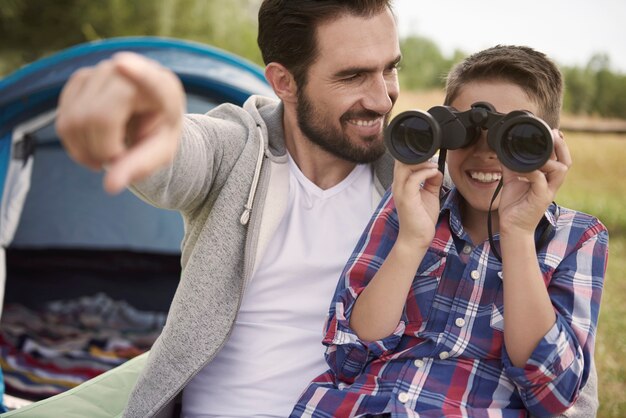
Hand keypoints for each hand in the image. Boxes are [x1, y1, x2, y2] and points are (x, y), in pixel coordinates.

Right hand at [56, 52, 185, 193]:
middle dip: (102, 152)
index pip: (149, 79)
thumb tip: (110, 186)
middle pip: (96, 118)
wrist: (150, 111)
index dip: (136, 73)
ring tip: (109, 156)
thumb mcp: (160, 152)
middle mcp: (128, 71)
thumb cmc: (160, 132)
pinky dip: (75, 144)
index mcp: (161, 87)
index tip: (122, 64)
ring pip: (73, 121)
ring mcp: (99, 72)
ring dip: (86, 152)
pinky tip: (94, 146)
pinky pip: (64, 121)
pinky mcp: (79, 79)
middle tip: (119, 162)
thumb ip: (140, 166)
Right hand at [391, 160, 442, 246]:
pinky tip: (434, 173)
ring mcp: (400, 192)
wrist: (417, 238)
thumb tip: (436, 169)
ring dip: (422, 163)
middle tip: (433, 157)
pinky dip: (425, 172)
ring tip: (434, 165)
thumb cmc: (421, 218)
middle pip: (401, 161)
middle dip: (418, 156)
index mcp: (401, 184)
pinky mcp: (406, 198)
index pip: (402, 162)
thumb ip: (432, 181)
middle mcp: (398, 186)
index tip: (430, 156)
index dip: (414, 155)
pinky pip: (413, 179)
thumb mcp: (430, 194)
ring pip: (405, 167)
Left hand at [498, 129, 570, 234]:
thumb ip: (511, 166)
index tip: (553, 131)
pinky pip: (540, 180)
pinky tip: (524, 168)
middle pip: (566, 161)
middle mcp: (551, 184)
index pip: (560, 158)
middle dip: (562, 146)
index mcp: (547, 178)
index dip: (559, 145)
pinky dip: (533, 172)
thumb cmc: (515, 205)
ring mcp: (548, 191)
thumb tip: (504, 151)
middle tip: (553, 134)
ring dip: (550, 158)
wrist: (512, 227)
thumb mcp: (512, 181)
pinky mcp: (541, 198)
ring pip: (560, 170)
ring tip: (538, 151)